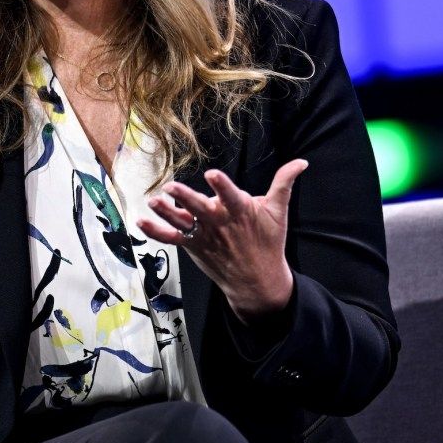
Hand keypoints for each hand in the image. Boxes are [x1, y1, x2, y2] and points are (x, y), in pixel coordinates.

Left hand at [137, 159, 308, 320]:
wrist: (257, 280)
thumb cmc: (267, 242)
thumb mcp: (278, 212)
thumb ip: (284, 184)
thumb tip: (301, 162)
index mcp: (240, 210)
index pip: (230, 195)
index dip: (222, 185)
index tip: (213, 174)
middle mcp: (219, 222)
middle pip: (200, 208)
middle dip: (186, 198)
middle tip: (171, 188)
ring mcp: (204, 235)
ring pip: (182, 222)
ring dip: (166, 213)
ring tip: (153, 202)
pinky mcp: (193, 246)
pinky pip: (171, 238)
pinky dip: (156, 231)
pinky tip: (141, 221)